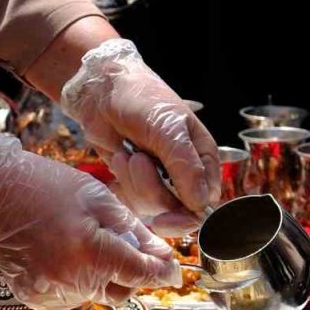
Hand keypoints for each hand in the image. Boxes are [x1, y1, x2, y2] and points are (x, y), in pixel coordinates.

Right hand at [0, 136, 179, 309]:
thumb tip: (163, 256)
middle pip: (122, 291)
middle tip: (119, 243)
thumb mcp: (99, 200)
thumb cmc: (47, 188)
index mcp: (92, 251)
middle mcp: (73, 279)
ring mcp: (52, 293)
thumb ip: (135, 231)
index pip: (142, 273)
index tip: (173, 270)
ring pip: (97, 295)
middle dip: (130, 272)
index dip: (162, 272)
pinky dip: (77, 281)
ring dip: (102, 276)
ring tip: (83, 243)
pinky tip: (64, 255)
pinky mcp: (36, 298)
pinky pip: (71, 296)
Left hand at [61, 39, 219, 234]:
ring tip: (129, 151)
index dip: (187, 217)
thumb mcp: (168, 128)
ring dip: (134, 179)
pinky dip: (122, 181)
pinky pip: (132, 200)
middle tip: (137, 161)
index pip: (206, 204)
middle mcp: (185, 174)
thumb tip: (201, 203)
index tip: (165, 218)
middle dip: (152, 190)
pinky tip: (120, 156)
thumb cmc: (142, 99)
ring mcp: (160, 180)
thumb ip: (186, 166)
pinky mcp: (136, 183)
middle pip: (176, 210)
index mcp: (203, 159)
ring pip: (152, 206)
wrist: (104, 92)